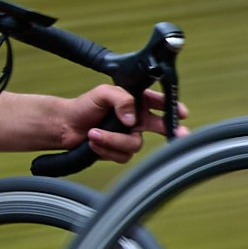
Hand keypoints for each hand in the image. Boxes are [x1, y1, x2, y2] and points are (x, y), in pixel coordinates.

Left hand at [61, 85, 184, 163]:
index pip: (158, 103)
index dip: (172, 108)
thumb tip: (132, 118)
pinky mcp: (119, 150)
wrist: (66, 125)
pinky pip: (122, 155)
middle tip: (180, 135)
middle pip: (160, 126)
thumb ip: (121, 99)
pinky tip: (94, 141)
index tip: (181, 113)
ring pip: (135, 144)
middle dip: (171, 131)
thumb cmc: (84, 106)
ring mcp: (128, 135)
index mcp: (136, 101)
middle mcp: (136, 119)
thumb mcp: (103, 93)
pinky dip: (106, 149)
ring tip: (94, 133)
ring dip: (113, 140)